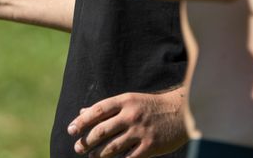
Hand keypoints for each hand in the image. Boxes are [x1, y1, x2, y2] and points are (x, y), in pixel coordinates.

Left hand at [67, 90, 186, 157]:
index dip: (82, 122)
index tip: (71, 130)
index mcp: (124, 101)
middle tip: (78, 147)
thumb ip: (107, 108)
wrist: (181, 112)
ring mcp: (140, 131)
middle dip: (86, 141)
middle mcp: (131, 115)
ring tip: (91, 157)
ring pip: (112, 147)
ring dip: (99, 154)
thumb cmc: (151, 106)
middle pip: (102, 130)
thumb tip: (82, 112)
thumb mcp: (129, 100)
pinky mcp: (150, 146)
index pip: (97, 110)